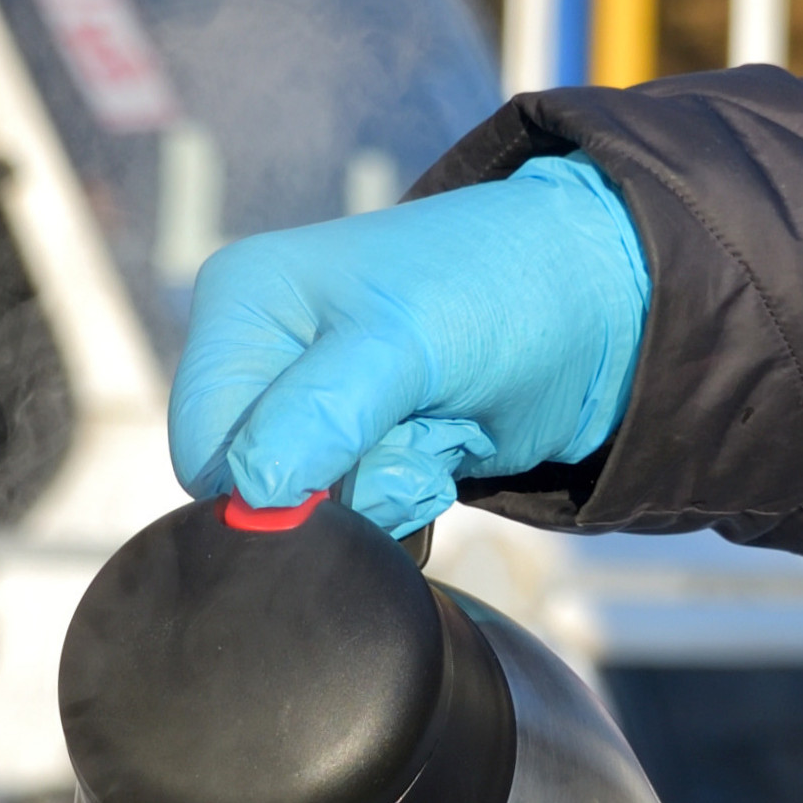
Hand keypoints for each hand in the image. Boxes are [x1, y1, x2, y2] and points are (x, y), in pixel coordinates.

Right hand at [170, 155, 650, 538]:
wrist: (598, 302)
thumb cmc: (499, 289)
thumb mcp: (409, 343)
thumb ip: (325, 413)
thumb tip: (255, 491)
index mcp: (241, 303)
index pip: (205, 446)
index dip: (268, 483)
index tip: (356, 458)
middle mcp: (260, 354)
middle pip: (252, 492)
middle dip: (339, 490)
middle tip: (412, 439)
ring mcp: (311, 403)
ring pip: (309, 513)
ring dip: (384, 493)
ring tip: (435, 432)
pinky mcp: (360, 442)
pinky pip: (357, 513)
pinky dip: (406, 497)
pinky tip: (443, 448)